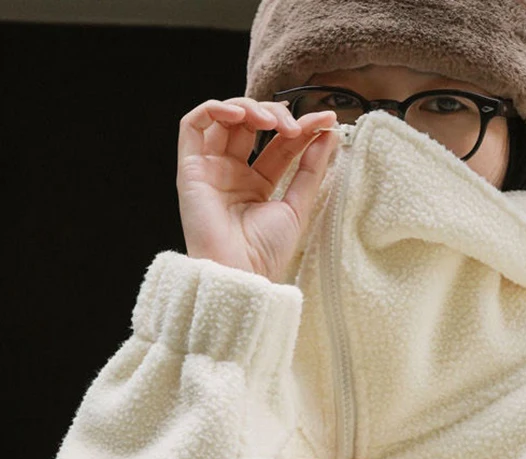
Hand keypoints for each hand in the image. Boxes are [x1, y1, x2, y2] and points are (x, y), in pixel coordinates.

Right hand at [177, 96, 340, 281]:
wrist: (241, 275)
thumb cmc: (265, 253)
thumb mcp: (297, 206)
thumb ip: (311, 169)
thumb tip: (327, 132)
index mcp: (256, 184)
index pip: (278, 144)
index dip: (301, 128)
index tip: (325, 121)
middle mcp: (231, 173)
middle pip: (250, 125)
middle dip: (275, 115)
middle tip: (296, 127)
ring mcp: (210, 169)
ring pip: (223, 118)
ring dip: (249, 108)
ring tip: (272, 121)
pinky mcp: (190, 169)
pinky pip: (192, 125)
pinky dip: (214, 109)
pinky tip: (239, 114)